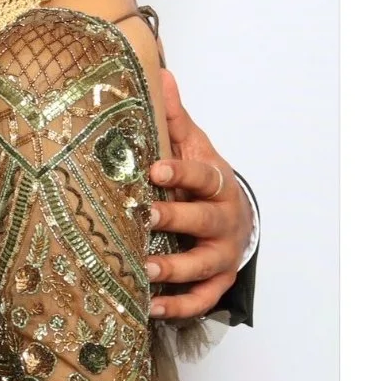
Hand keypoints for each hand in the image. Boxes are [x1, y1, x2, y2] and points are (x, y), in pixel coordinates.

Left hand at [145, 71, 253, 320]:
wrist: (235, 216)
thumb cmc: (204, 179)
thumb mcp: (192, 147)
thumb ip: (174, 118)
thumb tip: (160, 73)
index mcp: (217, 183)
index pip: (203, 175)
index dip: (181, 172)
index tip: (155, 169)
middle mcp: (224, 220)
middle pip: (204, 221)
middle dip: (175, 219)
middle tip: (144, 216)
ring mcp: (222, 254)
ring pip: (202, 265)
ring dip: (174, 269)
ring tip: (145, 270)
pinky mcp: (216, 282)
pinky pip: (201, 299)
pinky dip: (179, 306)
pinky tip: (151, 307)